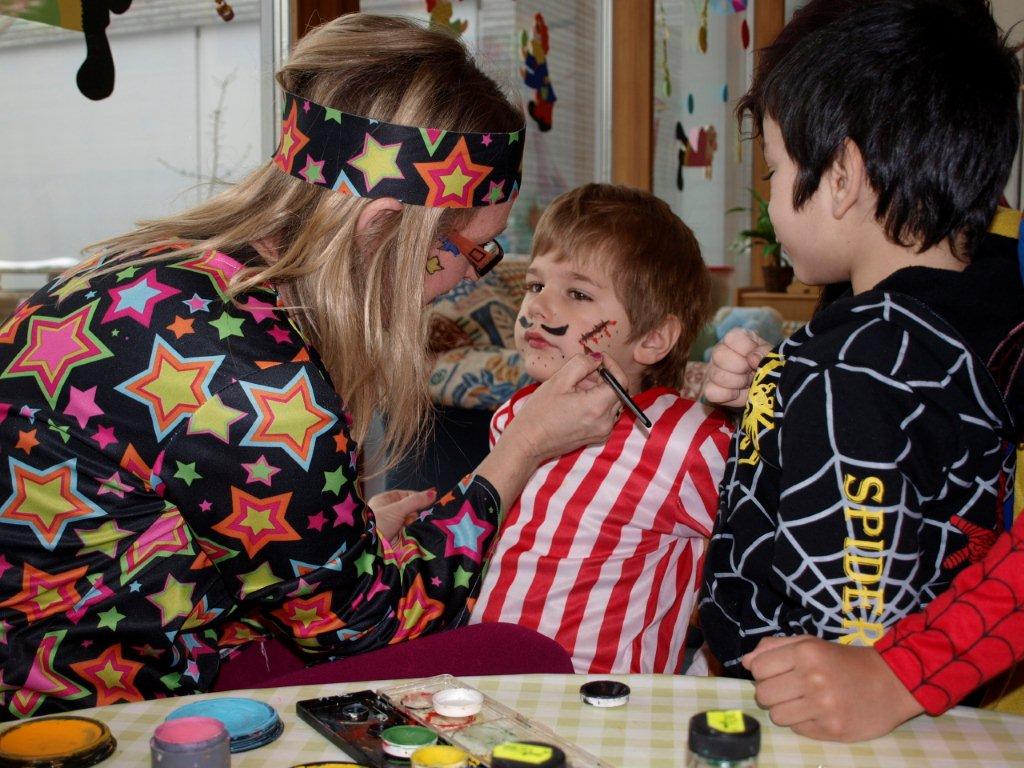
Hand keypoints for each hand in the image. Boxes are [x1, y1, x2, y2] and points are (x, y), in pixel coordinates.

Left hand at [366, 488, 435, 540]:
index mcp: (386, 500)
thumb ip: (416, 501)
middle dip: (416, 514)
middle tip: (417, 518)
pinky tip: (414, 533)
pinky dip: (412, 532)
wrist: (368, 546)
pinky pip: (408, 532)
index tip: (430, 502)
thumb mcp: (398, 509)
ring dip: (414, 524)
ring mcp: (391, 524)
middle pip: (410, 509)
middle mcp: (388, 511)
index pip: (407, 495)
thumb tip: (434, 493)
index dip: (418, 498)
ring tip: (415, 527)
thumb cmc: (378, 522)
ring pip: (410, 521)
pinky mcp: (394, 536)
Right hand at [477, 352, 620, 508]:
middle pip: (616, 391)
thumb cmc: (539, 413)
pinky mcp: (597, 437)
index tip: (598, 359)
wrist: (528, 442)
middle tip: (579, 374)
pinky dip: (595, 404)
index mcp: (597, 407)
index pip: (620, 381)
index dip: (611, 366)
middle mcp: (605, 422)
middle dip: (602, 378)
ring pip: (611, 402)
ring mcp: (602, 431)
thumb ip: (581, 364)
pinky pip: (605, 414)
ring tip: (574, 388)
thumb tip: (597, 359)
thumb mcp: (558, 381)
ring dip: (597, 391)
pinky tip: (575, 401)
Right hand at [702, 328, 772, 408]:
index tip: (756, 359)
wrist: (762, 387)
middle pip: (719, 354)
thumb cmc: (766, 367)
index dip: (747, 350)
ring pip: (716, 375)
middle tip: (751, 372)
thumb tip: (753, 358)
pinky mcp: (709, 389)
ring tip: (746, 383)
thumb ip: (766, 352)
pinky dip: (727, 396)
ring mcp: (712, 370)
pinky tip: (737, 393)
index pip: (733, 338)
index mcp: (736, 338)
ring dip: (737, 382)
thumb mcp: (771, 356)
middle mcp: (720, 351)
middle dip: (741, 367)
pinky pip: (711, 392)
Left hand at [742, 636, 923, 741]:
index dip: (762, 671)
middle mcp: (813, 679)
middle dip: (770, 692)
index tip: (776, 672)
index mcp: (805, 652)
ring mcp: (823, 707)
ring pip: (777, 716)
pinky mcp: (833, 730)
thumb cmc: (844, 660)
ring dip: (785, 710)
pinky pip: (797, 730)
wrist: (892, 682)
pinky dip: (803, 722)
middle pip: (763, 695)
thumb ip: (775, 648)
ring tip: (802, 702)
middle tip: (787, 689)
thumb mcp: (811, 643)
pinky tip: (818, 713)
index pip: (757, 668)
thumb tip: (746, 662)